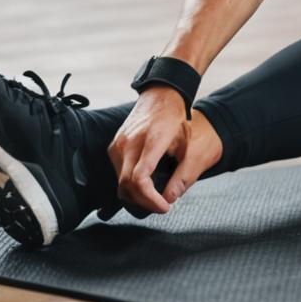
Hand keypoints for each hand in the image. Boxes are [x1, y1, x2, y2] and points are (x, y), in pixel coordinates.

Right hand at [103, 86, 191, 218]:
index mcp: (152, 140)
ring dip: (135, 196)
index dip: (151, 199)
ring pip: (119, 182)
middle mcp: (130, 142)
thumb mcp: (187, 145)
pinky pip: (117, 173)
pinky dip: (129, 184)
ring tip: (154, 197)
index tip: (165, 206)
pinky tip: (144, 185)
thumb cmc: (175, 119)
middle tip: (160, 206)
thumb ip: (182, 174)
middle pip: (126, 186)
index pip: (140, 179)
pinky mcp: (113, 145)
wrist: (160, 94)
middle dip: (144, 203)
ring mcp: (119, 143)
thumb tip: (171, 199)